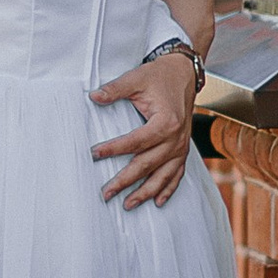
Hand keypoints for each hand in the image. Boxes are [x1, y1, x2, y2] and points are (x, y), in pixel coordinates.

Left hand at [91, 48, 199, 208]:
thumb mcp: (136, 78)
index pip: (136, 141)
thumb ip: (115, 89)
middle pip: (148, 164)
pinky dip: (168, 189)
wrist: (184, 73)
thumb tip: (94, 96)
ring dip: (146, 192)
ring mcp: (182, 146)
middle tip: (106, 193)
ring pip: (163, 175)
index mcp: (166, 122)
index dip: (114, 149)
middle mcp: (176, 138)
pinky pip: (177, 174)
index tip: (95, 154)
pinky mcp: (183, 149)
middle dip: (126, 181)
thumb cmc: (160, 76)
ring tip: (128, 204)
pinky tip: (157, 201)